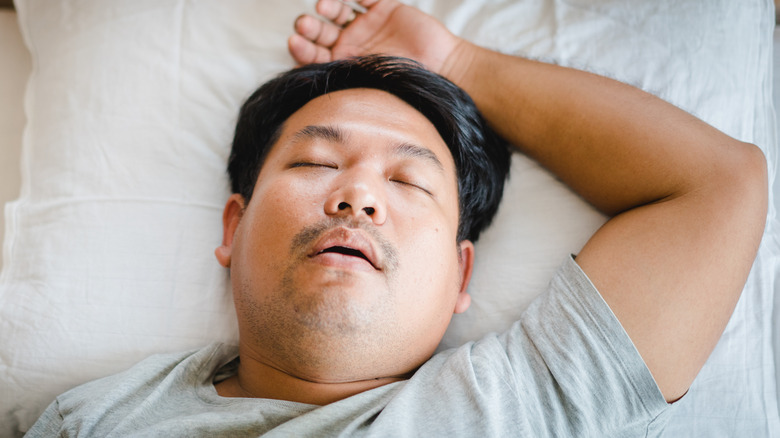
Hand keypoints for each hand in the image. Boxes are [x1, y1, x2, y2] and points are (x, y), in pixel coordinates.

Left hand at [288, 0, 462, 76]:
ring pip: (338, 10)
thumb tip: (308, 98)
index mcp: (342, 66)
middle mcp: (350, 43)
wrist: (444, 69)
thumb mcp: (372, 90)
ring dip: (328, 6)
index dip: (302, 49)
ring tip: (322, 6)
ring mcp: (365, 24)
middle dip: (310, 27)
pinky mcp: (384, 7)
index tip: (294, 43)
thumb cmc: (409, 86)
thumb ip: (344, 87)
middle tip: (304, 25)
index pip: (315, 55)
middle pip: (321, 31)